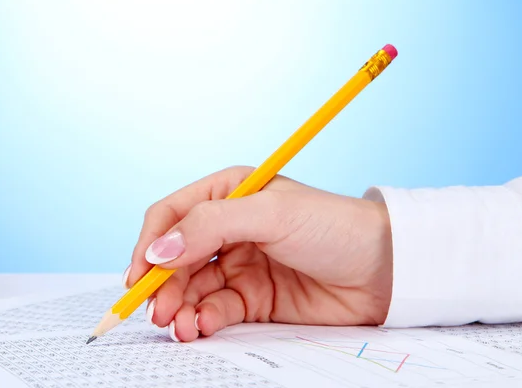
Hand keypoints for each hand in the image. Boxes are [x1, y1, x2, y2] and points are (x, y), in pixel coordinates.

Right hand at [124, 166, 392, 341]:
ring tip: (180, 325)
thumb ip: (209, 226)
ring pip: (192, 288)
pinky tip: (202, 326)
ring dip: (179, 307)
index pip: (172, 215)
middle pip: (176, 257)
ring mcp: (240, 265)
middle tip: (157, 310)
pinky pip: (216, 310)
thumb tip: (156, 250)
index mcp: (229, 194)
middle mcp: (229, 229)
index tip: (139, 275)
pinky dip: (204, 320)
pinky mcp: (253, 299)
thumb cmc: (332, 225)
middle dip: (162, 284)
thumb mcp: (270, 212)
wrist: (382, 269)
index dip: (149, 243)